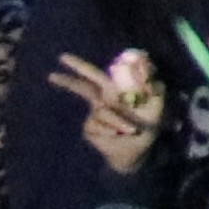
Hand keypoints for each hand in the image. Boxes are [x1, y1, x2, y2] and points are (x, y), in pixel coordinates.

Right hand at [48, 47, 168, 175]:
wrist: (139, 150)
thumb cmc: (149, 123)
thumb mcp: (156, 102)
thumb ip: (151, 82)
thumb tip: (144, 63)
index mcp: (115, 90)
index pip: (96, 74)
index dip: (82, 66)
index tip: (64, 58)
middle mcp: (102, 100)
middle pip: (82, 87)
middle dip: (68, 81)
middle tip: (51, 75)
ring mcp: (94, 115)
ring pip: (101, 113)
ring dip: (118, 121)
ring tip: (132, 129)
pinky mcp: (90, 130)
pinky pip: (98, 127)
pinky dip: (111, 131)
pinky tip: (118, 135)